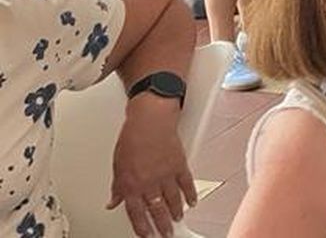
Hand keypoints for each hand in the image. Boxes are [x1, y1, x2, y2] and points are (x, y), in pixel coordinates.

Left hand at [109, 97, 197, 236]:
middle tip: (166, 234)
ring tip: (177, 220)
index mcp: (131, 184)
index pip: (136, 213)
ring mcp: (166, 175)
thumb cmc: (132, 137)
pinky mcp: (180, 165)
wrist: (150, 120)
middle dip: (161, 225)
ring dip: (175, 213)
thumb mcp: (117, 164)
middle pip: (156, 210)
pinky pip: (187, 184)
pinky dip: (190, 194)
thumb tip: (114, 201)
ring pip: (172, 200)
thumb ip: (118, 186)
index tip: (146, 235)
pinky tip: (191, 201)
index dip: (141, 227)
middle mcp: (149, 182)